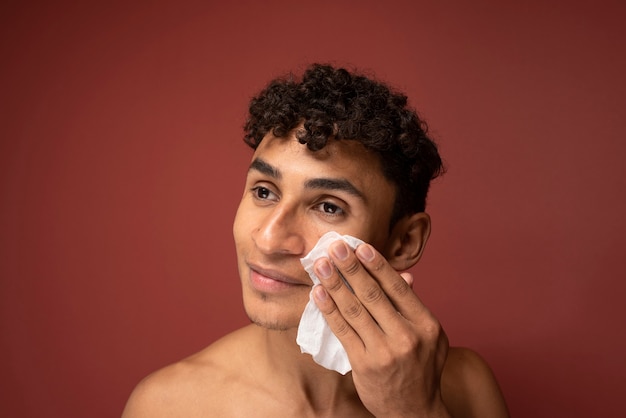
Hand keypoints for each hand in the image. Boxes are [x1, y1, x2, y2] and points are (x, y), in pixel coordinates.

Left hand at [312, 240, 450, 417]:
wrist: (414, 411)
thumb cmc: (421, 368)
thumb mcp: (429, 336)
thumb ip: (414, 307)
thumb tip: (405, 276)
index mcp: (426, 324)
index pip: (397, 287)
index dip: (377, 265)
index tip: (360, 247)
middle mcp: (407, 335)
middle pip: (373, 294)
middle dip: (351, 267)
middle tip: (335, 247)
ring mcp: (385, 351)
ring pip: (354, 309)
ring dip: (334, 284)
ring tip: (320, 265)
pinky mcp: (364, 363)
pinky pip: (342, 330)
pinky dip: (329, 309)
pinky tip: (318, 293)